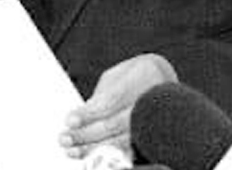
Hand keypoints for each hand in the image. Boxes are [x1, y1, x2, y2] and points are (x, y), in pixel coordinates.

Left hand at [60, 53, 177, 160]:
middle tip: (66, 138)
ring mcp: (160, 119)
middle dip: (87, 134)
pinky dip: (112, 156)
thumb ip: (102, 96)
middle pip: (116, 123)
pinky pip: (132, 152)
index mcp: (147, 73)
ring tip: (73, 150)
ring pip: (124, 142)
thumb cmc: (136, 76)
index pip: (112, 99)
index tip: (70, 120)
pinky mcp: (157, 137)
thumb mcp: (118, 76)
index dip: (89, 113)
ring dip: (94, 148)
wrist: (165, 81)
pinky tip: (95, 157)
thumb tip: (81, 118)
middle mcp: (157, 97)